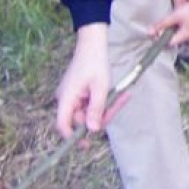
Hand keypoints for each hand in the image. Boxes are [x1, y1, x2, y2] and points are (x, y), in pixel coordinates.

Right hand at [56, 23, 112, 137]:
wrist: (93, 43)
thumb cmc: (96, 62)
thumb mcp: (100, 87)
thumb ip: (97, 109)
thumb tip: (93, 130)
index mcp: (66, 98)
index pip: (63, 125)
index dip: (73, 137)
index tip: (86, 145)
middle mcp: (66, 99)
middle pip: (81, 119)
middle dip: (102, 116)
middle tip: (121, 102)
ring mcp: (72, 96)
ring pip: (89, 111)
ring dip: (107, 107)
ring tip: (124, 95)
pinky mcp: (80, 93)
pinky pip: (91, 103)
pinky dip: (104, 101)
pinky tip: (119, 93)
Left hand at [153, 1, 188, 46]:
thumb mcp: (175, 16)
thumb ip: (162, 24)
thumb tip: (149, 32)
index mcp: (184, 37)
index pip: (168, 44)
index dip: (159, 40)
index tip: (153, 32)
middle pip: (173, 39)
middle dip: (164, 34)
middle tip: (157, 26)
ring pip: (178, 33)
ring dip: (170, 29)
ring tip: (166, 21)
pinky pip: (183, 28)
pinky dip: (177, 25)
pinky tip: (175, 18)